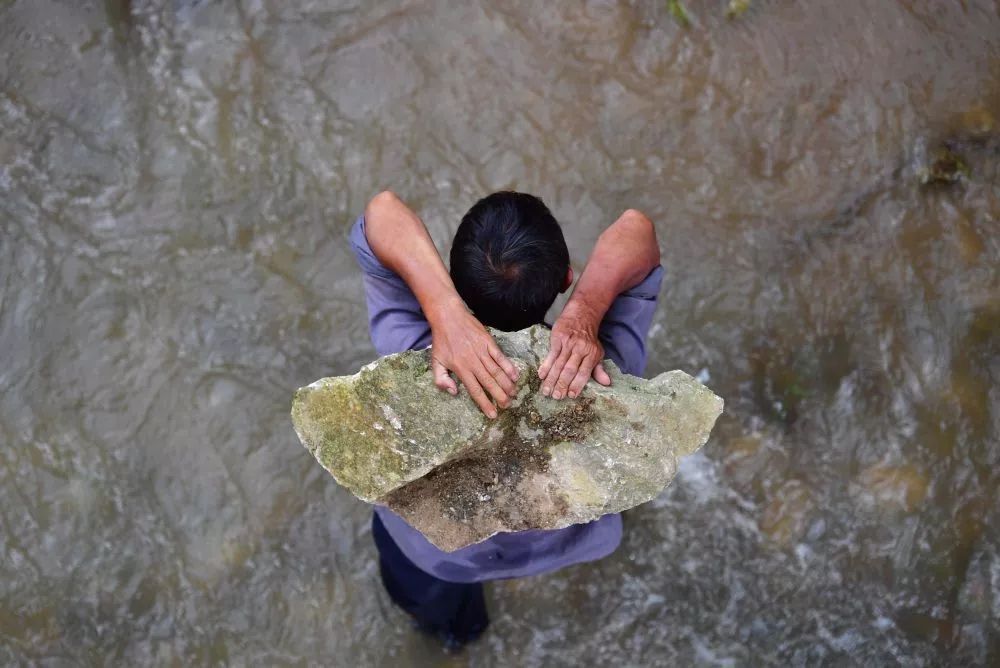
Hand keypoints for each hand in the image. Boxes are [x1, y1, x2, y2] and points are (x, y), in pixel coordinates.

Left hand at [428, 303, 518, 417]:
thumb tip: (454, 392)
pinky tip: (515, 376)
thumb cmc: (441, 340)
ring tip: (513, 394)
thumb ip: (441, 379)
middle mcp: (473, 361)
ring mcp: (482, 351)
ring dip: (506, 384)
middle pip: (489, 382)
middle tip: (507, 406)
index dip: (484, 403)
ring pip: (497, 371)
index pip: (475, 390)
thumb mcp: (435, 361)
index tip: (493, 414)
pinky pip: (500, 356)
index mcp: (460, 368)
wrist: (448, 316)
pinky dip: (508, 366)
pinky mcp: (488, 342)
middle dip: (500, 396)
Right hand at [538, 305, 610, 398]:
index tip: (570, 396)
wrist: (580, 316)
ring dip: (552, 379)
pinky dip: (546, 366)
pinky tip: (542, 376)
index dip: (577, 385)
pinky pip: (551, 355)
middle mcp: (580, 349)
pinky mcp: (558, 339)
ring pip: (559, 365)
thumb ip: (599, 369)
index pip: (584, 373)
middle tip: (556, 396)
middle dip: (562, 384)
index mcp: (591, 354)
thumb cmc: (589, 339)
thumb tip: (607, 383)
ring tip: (546, 391)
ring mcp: (568, 344)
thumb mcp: (597, 352)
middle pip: (570, 370)